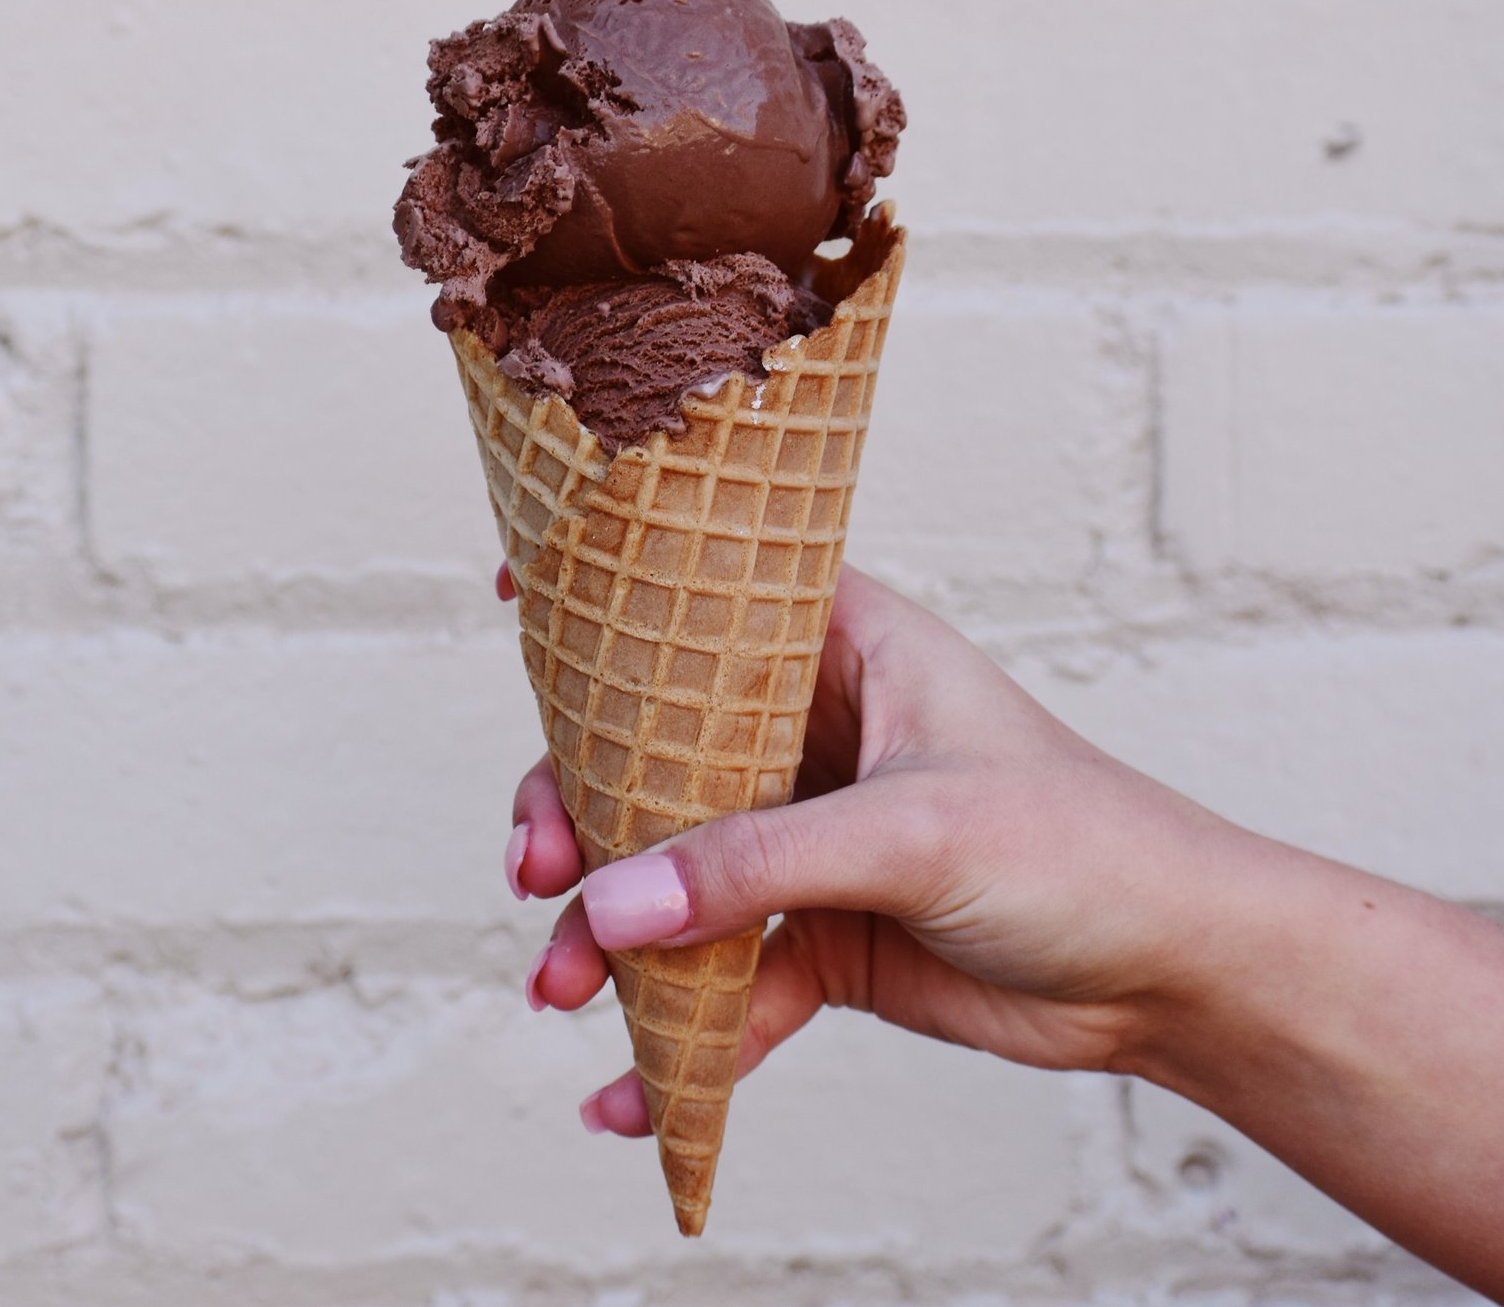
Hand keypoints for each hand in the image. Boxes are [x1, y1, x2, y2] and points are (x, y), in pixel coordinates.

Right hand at [504, 564, 1239, 1133]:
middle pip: (658, 749)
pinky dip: (678, 1028)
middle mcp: (816, 733)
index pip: (709, 598)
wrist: (1169, 974)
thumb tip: (608, 905)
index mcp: (846, 650)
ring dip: (609, 929)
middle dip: (582, 809)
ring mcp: (814, 836)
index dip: (611, 596)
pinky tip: (628, 1090)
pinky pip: (728, 977)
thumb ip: (759, 864)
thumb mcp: (912, 830)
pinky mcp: (826, 932)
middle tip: (538, 868)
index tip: (516, 595)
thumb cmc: (1079, 846)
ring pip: (677, 867)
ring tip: (557, 987)